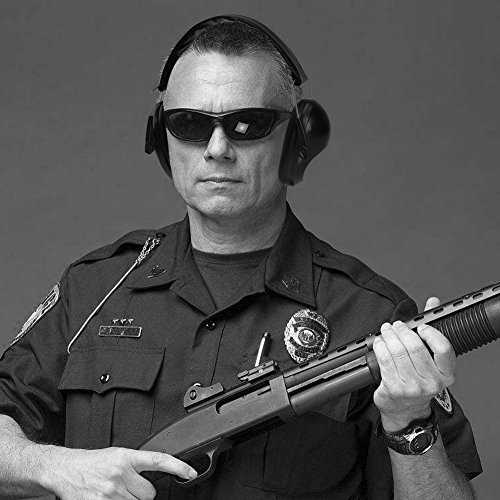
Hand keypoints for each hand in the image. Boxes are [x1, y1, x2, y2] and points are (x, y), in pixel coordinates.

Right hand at [44, 446, 196, 499]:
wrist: (65, 470)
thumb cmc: (92, 463)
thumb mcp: (117, 456)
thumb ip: (135, 466)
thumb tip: (152, 478)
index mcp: (126, 457)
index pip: (159, 460)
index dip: (178, 467)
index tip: (191, 472)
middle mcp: (120, 474)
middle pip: (149, 494)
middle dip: (142, 493)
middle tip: (128, 488)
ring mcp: (111, 492)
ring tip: (115, 493)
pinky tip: (109, 499)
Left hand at [372, 297, 455, 431]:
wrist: (405, 409)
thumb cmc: (418, 380)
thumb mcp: (430, 359)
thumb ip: (432, 328)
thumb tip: (433, 302)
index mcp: (446, 374)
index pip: (443, 349)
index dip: (431, 333)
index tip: (421, 326)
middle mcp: (431, 382)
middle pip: (415, 347)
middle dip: (402, 331)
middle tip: (395, 325)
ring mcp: (412, 387)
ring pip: (397, 352)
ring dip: (388, 336)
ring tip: (386, 330)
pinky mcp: (394, 388)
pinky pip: (384, 360)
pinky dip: (380, 347)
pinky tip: (379, 342)